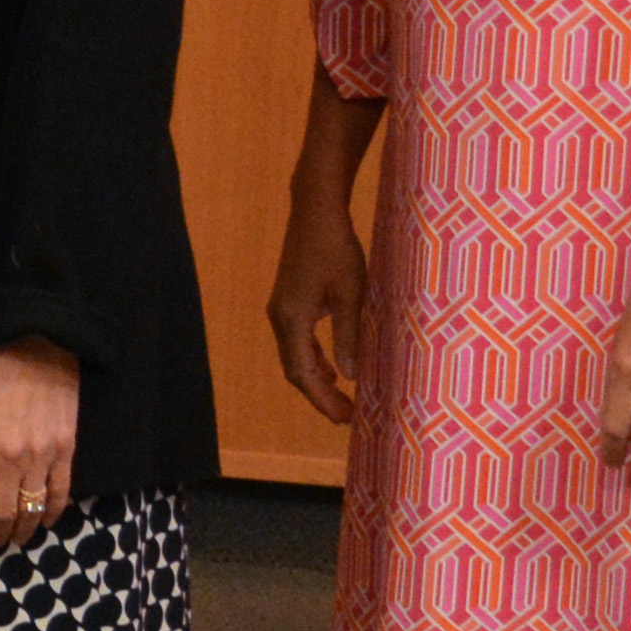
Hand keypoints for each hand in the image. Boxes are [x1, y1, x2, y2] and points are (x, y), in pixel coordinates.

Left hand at [0, 337, 81, 550]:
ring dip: (24, 531)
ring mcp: (41, 457)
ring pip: (32, 510)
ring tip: (18, 537)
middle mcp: (10, 460)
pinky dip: (52, 514)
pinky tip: (45, 522)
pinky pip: (60, 493)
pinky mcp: (66, 451)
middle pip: (5, 515)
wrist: (35, 352)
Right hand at [268, 187, 370, 423]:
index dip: (323, 400)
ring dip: (317, 380)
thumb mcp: (351, 293)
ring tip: (342, 399)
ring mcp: (282, 310)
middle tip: (348, 416)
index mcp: (292, 319)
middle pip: (295, 370)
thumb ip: (348, 336)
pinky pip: (298, 342)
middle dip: (320, 396)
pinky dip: (313, 360)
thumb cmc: (336, 248)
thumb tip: (350, 376)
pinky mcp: (289, 301)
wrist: (316, 211)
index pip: (303, 373)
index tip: (346, 419)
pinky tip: (332, 367)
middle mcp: (280, 318)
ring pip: (295, 357)